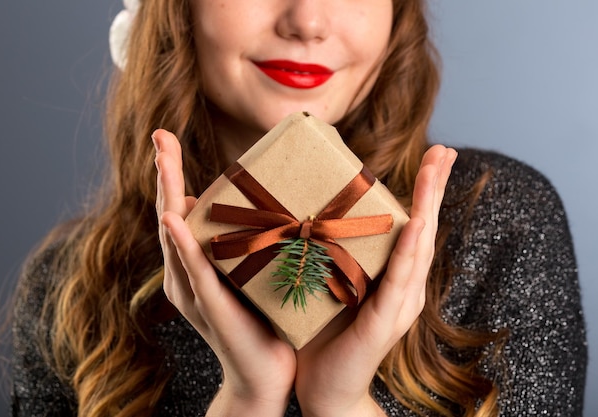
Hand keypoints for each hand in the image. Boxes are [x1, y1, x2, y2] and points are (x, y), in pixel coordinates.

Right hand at [152, 129, 295, 416]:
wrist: (266, 372)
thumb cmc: (263, 319)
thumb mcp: (251, 270)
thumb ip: (244, 241)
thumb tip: (257, 204)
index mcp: (196, 261)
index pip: (178, 209)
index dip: (170, 173)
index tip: (165, 137)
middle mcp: (185, 272)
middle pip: (169, 214)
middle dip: (164, 173)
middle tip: (160, 136)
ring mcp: (194, 289)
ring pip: (175, 236)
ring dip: (168, 196)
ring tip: (163, 160)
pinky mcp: (210, 306)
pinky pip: (194, 271)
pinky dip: (181, 244)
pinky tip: (173, 220)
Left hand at [294, 145, 456, 416]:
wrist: (324, 388)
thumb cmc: (324, 335)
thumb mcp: (331, 283)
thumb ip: (335, 254)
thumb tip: (313, 213)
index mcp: (392, 278)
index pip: (413, 227)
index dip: (425, 192)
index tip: (435, 157)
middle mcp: (404, 289)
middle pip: (425, 230)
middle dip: (434, 188)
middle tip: (446, 150)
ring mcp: (398, 306)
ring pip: (419, 249)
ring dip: (427, 208)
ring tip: (437, 170)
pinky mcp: (383, 324)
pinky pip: (399, 283)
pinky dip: (408, 253)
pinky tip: (415, 226)